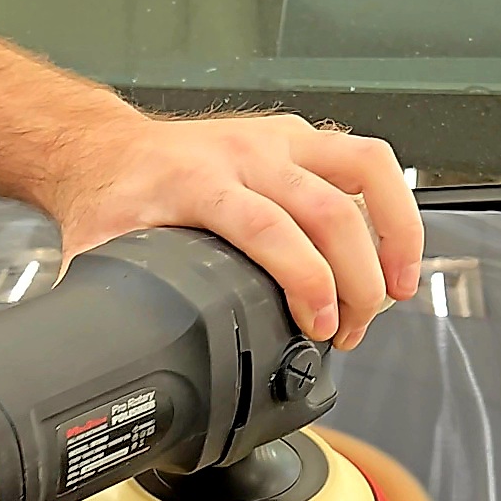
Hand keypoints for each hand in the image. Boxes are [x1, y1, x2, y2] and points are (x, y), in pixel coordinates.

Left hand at [53, 111, 422, 351]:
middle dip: (356, 280)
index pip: (269, 230)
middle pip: (328, 208)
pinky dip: (393, 202)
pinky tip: (394, 248)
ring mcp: (276, 139)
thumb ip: (114, 309)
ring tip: (398, 289)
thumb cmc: (111, 202)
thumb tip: (115, 363)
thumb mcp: (102, 258)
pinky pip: (364, 158)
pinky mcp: (297, 137)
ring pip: (365, 169)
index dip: (307, 282)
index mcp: (196, 184)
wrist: (107, 150)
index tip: (321, 327)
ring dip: (395, 233)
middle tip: (351, 331)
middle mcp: (243, 154)